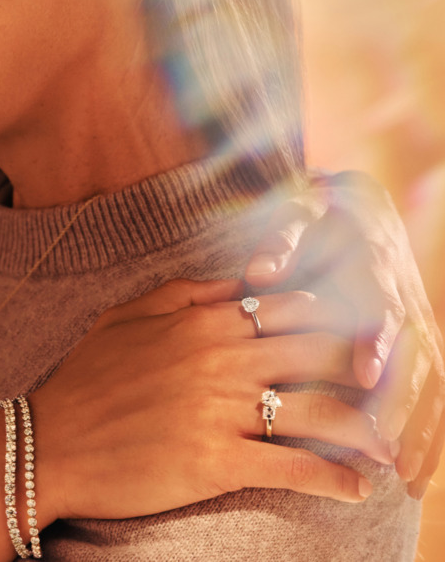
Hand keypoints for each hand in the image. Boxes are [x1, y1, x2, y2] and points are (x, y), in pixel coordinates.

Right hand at [31, 278, 393, 523]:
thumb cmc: (83, 380)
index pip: (296, 309)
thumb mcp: (125, 316)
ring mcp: (221, 411)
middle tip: (383, 393)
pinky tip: (355, 488)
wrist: (47, 445)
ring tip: (385, 446)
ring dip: (366, 430)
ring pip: (323, 410)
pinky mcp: (217, 462)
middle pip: (324, 353)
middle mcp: (222, 359)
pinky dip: (335, 480)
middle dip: (363, 371)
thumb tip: (241, 282)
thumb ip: (186, 293)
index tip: (354, 343)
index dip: (335, 324)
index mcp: (204, 322)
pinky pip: (296, 468)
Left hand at [245, 171, 443, 496]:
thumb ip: (282, 242)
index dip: (376, 340)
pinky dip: (429, 435)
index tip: (365, 373)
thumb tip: (260, 272)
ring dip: (423, 433)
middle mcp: (405, 302)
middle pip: (416, 359)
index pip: (381, 308)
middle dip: (405, 407)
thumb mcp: (297, 218)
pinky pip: (432, 396)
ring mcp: (416, 328)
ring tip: (406, 479)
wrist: (358, 209)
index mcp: (375, 270)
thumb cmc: (318, 220)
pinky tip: (415, 477)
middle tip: (389, 452)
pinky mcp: (417, 349)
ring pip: (431, 385)